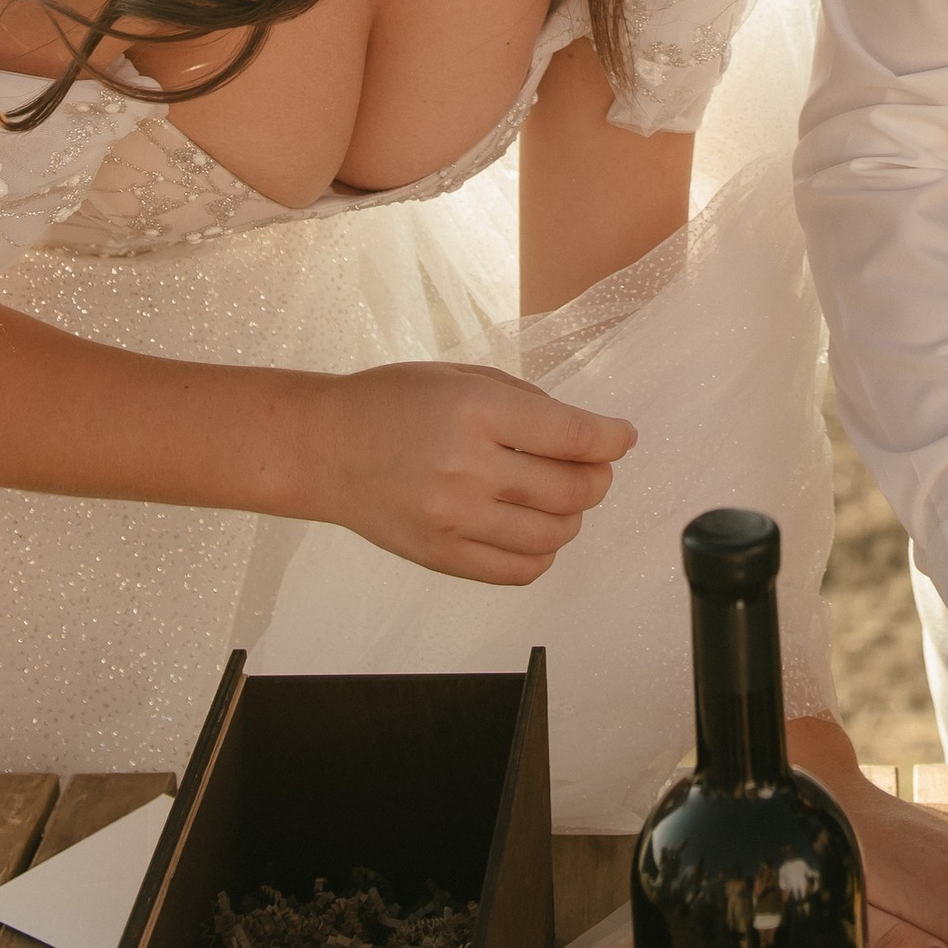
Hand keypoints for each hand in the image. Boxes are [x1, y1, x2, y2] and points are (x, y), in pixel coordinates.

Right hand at [303, 362, 635, 582]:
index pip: (572, 437)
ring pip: (553, 535)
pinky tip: (533, 529)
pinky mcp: (442, 556)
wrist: (324, 449)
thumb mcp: (462, 377)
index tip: (623, 437)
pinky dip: (542, 553)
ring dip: (573, 517)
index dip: (612, 439)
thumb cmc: (392, 403)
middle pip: (572, 490)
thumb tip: (589, 436)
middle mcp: (467, 469)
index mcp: (475, 412)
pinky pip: (520, 570)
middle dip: (597, 478)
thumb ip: (528, 404)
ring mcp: (454, 520)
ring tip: (559, 499)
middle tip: (592, 467)